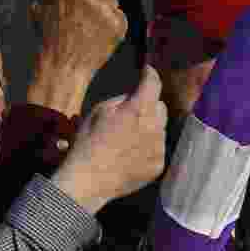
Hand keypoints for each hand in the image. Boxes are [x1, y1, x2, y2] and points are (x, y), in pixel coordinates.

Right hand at [23, 0, 127, 116]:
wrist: (61, 69)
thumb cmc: (46, 35)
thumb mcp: (36, 2)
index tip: (63, 6)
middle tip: (75, 18)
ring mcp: (103, 10)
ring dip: (100, 9)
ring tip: (86, 27)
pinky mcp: (118, 25)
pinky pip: (119, 14)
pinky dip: (111, 24)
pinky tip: (96, 35)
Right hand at [53, 64, 167, 213]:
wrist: (88, 180)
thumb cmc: (89, 142)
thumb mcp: (100, 110)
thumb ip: (123, 99)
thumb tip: (136, 95)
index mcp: (140, 110)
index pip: (154, 83)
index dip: (150, 74)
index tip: (147, 70)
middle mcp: (155, 127)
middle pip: (161, 107)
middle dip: (149, 105)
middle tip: (132, 112)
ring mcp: (159, 148)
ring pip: (160, 129)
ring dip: (149, 127)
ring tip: (129, 137)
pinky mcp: (159, 165)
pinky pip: (158, 148)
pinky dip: (149, 147)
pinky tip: (131, 153)